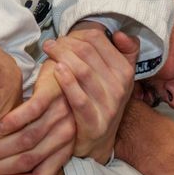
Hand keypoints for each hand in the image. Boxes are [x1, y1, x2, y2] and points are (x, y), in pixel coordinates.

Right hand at [0, 62, 75, 174]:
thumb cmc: (43, 109)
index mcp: (65, 150)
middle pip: (29, 159)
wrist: (60, 73)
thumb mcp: (41, 138)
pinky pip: (32, 111)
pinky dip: (13, 120)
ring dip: (2, 145)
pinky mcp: (53, 93)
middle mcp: (68, 134)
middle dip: (0, 162)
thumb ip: (29, 157)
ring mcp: (62, 113)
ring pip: (29, 138)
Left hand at [44, 26, 138, 162]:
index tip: (63, 38)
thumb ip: (125, 52)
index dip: (77, 34)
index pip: (98, 40)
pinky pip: (79, 99)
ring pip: (82, 71)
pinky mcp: (94, 123)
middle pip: (87, 52)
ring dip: (61, 56)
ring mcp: (108, 105)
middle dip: (65, 43)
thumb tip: (119, 34)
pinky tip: (55, 70)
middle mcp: (120, 87)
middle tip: (50, 44)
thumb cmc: (101, 101)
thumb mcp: (118, 76)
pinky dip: (66, 82)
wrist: (98, 140)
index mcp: (125, 71)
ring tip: (48, 50)